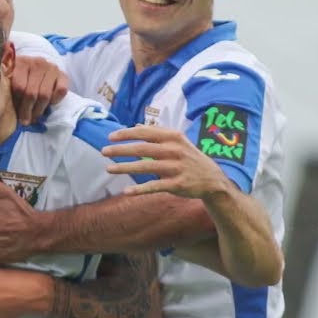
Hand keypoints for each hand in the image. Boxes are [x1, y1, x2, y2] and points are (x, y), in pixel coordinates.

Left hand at [10, 56, 68, 124]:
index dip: (17, 104)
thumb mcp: (11, 80)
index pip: (19, 87)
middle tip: (25, 121)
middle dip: (27, 110)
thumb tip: (1, 107)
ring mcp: (51, 68)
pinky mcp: (63, 75)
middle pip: (31, 93)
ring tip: (34, 117)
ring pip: (45, 94)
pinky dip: (55, 101)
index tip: (14, 115)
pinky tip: (48, 104)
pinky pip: (61, 91)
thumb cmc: (21, 79)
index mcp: (20, 62)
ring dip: (39, 110)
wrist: (40, 70)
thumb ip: (6, 88)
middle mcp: (36, 62)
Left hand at [102, 125, 230, 199]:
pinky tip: (126, 191)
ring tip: (109, 169)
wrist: (213, 180)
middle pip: (142, 148)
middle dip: (121, 150)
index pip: (145, 132)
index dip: (126, 134)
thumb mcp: (178, 142)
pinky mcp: (178, 184)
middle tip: (103, 151)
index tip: (110, 136)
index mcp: (174, 137)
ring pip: (145, 167)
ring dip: (125, 168)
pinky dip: (140, 189)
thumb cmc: (190, 158)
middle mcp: (175, 150)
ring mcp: (177, 168)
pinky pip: (155, 186)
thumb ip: (157, 134)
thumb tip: (136, 126)